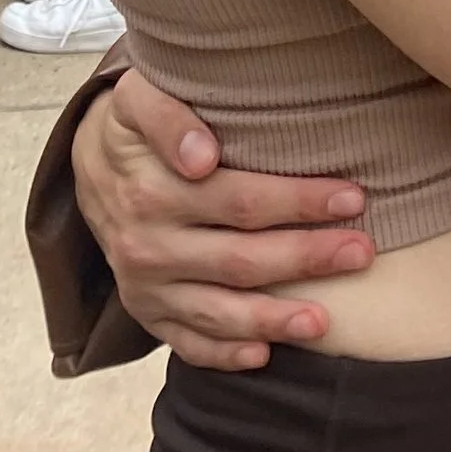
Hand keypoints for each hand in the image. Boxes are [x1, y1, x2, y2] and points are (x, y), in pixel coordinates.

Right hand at [74, 69, 373, 367]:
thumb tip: (202, 155)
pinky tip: (264, 353)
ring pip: (218, 311)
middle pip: (240, 260)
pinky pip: (187, 343)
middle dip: (306, 258)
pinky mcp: (146, 313)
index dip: (298, 202)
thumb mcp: (137, 98)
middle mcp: (148, 247)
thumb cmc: (133, 124)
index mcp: (151, 192)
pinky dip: (225, 353)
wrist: (89, 164)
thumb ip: (168, 115)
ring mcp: (146, 287)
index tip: (351, 197)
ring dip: (274, 319)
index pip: (240, 201)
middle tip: (361, 251)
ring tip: (324, 321)